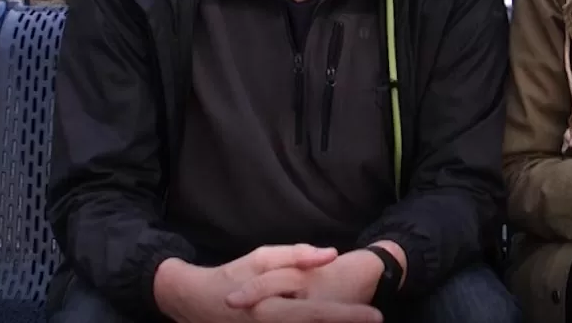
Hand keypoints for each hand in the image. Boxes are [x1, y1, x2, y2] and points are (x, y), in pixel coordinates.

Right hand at [155, 245, 381, 322]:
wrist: (196, 303)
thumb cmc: (232, 277)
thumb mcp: (262, 258)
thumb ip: (297, 256)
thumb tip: (331, 255)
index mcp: (271, 310)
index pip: (317, 314)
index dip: (348, 316)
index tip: (375, 315)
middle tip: (376, 318)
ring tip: (357, 316)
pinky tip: (332, 318)